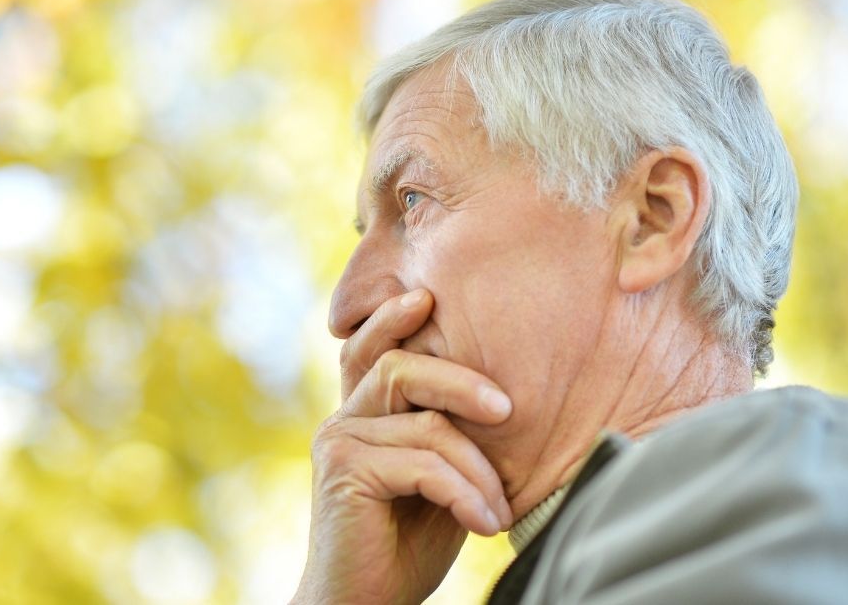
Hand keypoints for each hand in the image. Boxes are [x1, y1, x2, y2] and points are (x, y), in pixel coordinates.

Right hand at [293, 289, 513, 604]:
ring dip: (476, 468)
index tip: (427, 297)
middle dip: (460, 380)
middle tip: (508, 408)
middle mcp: (343, 422)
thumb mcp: (438, 484)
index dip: (392, 318)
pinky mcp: (345, 470)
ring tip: (497, 509)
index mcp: (363, 418)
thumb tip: (502, 400)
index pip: (371, 351)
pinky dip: (464, 492)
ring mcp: (339, 442)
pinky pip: (423, 462)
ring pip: (426, 422)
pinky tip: (483, 523)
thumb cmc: (406, 549)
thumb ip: (448, 440)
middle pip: (399, 368)